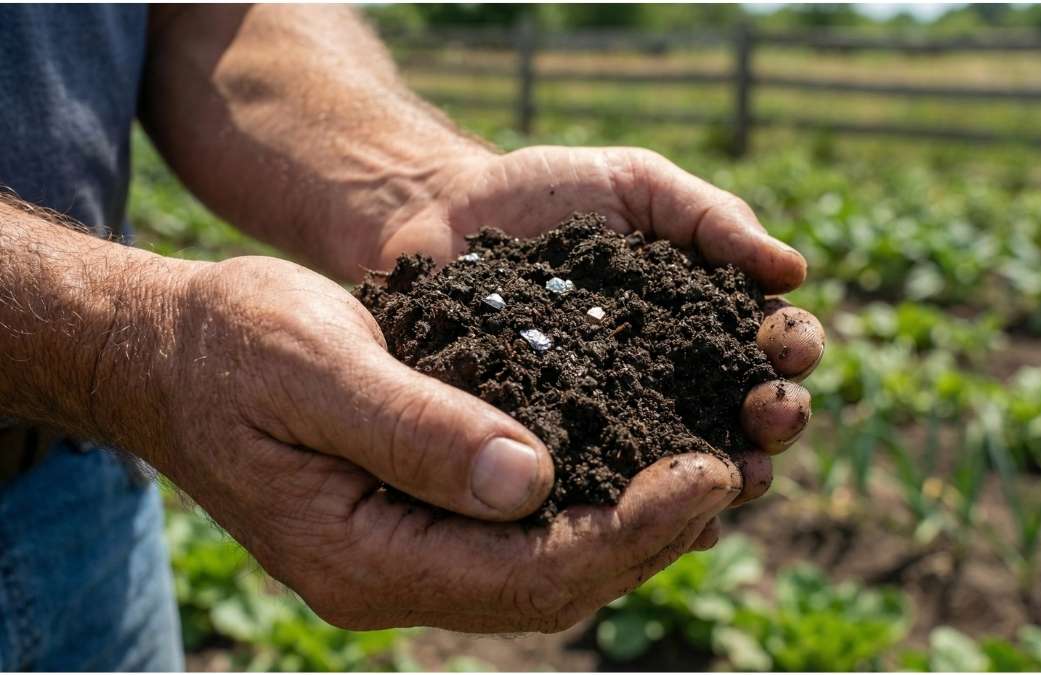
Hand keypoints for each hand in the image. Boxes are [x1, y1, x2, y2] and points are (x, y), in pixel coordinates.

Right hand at [138, 255, 740, 631]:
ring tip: (719, 466)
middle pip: (555, 584)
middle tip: (739, 467)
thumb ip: (414, 427)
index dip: (630, 530)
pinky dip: (596, 501)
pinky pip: (530, 533)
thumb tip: (532, 481)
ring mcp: (411, 555)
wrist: (175, 355)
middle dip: (656, 534)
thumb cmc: (233, 346)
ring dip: (640, 525)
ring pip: (551, 566)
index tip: (709, 472)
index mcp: (364, 555)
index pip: (527, 573)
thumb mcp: (315, 366)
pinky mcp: (425, 520)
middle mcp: (396, 575)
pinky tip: (646, 456)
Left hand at [372, 146, 825, 506]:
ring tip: (735, 476)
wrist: (439, 215)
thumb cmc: (547, 195)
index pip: (769, 341)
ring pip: (686, 465)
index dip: (792, 345)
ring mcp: (615, 425)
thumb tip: (794, 269)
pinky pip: (606, 490)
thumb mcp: (637, 185)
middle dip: (773, 417)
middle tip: (773, 415)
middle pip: (743, 414)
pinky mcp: (557, 453)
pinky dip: (641, 509)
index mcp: (701, 320)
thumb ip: (711, 217)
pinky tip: (659, 517)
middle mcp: (669, 382)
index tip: (791, 344)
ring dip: (725, 476)